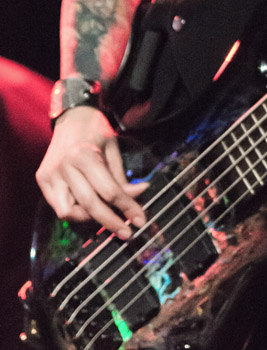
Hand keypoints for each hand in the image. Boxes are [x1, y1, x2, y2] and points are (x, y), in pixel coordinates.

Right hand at [36, 106, 147, 238]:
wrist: (71, 116)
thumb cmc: (95, 130)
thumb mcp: (113, 149)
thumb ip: (122, 176)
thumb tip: (139, 195)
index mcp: (85, 155)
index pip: (109, 191)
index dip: (127, 207)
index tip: (140, 219)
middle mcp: (64, 166)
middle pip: (90, 205)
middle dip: (111, 222)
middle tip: (128, 232)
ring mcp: (50, 174)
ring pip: (69, 212)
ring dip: (88, 218)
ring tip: (104, 215)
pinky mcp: (42, 179)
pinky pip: (58, 206)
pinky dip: (74, 212)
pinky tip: (87, 208)